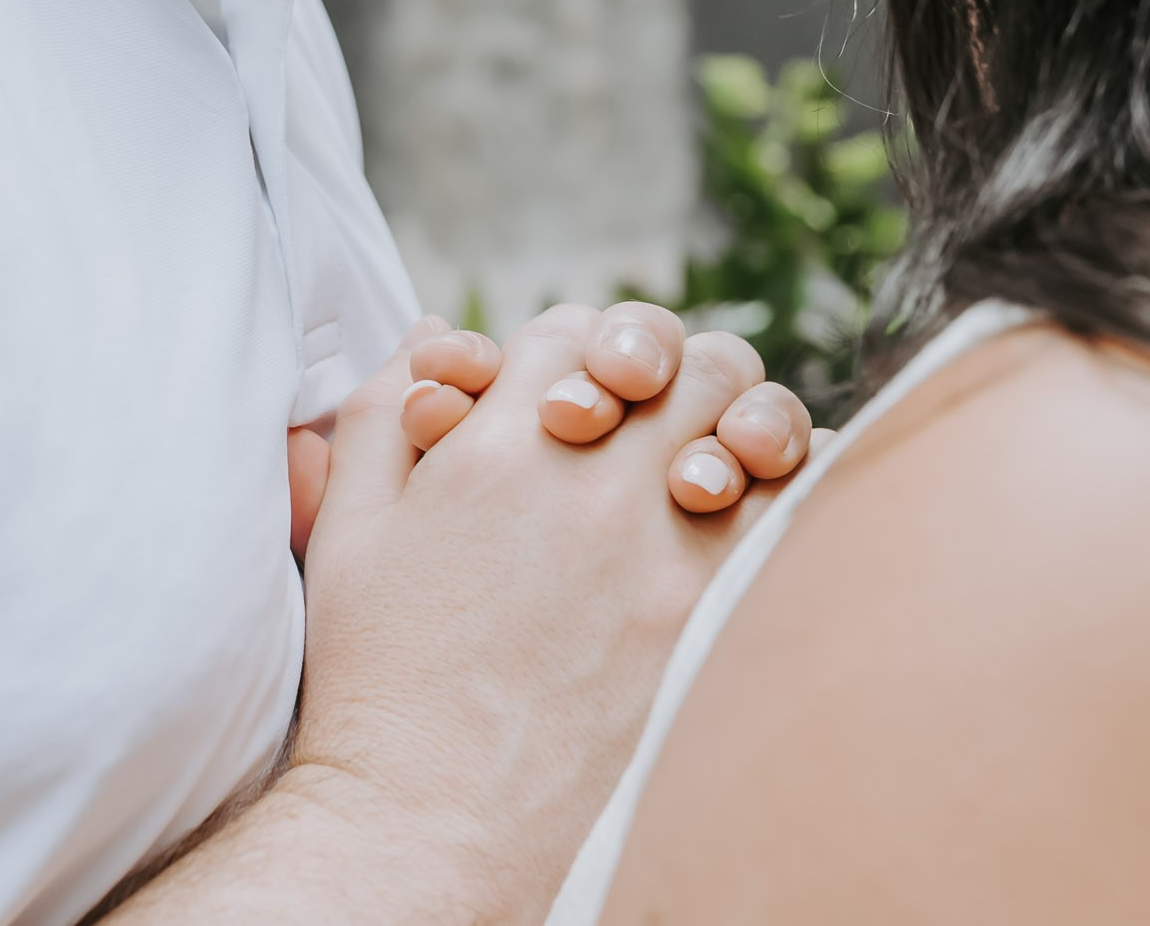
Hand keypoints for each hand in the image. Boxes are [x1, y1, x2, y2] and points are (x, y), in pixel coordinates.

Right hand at [280, 306, 811, 920]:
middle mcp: (590, 474)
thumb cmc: (383, 684)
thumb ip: (382, 416)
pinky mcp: (722, 607)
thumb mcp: (349, 533)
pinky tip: (770, 509)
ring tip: (720, 458)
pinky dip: (797, 486)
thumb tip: (433, 335)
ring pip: (751, 407)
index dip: (578, 350)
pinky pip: (800, 500)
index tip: (577, 400)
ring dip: (741, 415)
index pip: (569, 327)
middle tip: (656, 417)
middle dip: (668, 369)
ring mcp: (666, 539)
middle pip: (676, 351)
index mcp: (495, 444)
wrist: (436, 822)